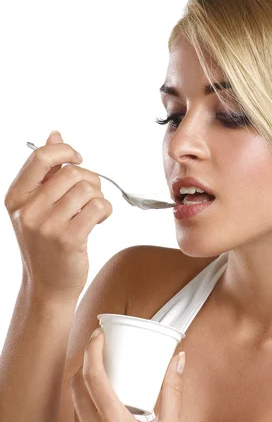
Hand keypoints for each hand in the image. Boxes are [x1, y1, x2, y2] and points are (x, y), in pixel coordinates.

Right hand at [5, 131, 112, 302]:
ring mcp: (47, 225)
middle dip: (89, 180)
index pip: (40, 157)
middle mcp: (28, 210)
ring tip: (93, 211)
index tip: (78, 158)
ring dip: (98, 197)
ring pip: (88, 188)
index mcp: (16, 197)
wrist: (48, 286)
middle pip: (71, 172)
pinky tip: (99, 220)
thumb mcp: (36, 207)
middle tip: (90, 197)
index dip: (65, 150)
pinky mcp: (69, 238)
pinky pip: (98, 206)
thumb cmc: (46, 245)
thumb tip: (54, 135)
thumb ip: (45, 172)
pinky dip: (105, 210)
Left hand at [70, 326, 186, 421]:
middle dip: (86, 362)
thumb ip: (173, 389)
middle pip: (76, 385)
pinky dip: (86, 406)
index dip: (93, 349)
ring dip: (84, 384)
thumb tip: (178, 360)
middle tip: (102, 350)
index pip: (92, 376)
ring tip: (103, 375)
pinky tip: (103, 406)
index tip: (99, 335)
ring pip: (75, 404)